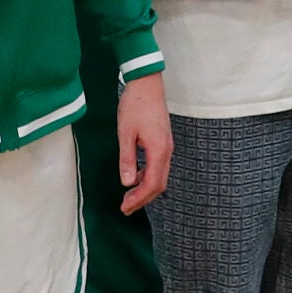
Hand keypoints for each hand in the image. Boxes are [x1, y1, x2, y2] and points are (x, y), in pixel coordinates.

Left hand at [117, 73, 171, 213]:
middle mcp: (166, 151)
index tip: (125, 208)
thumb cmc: (135, 105)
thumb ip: (127, 159)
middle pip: (159, 184)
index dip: (139, 199)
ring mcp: (166, 146)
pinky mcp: (163, 141)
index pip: (152, 184)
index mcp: (158, 151)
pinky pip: (158, 166)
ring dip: (145, 189)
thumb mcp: (126, 133)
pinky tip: (135, 176)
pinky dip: (147, 176)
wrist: (147, 84)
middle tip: (126, 208)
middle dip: (143, 198)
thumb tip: (127, 182)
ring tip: (128, 197)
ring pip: (160, 176)